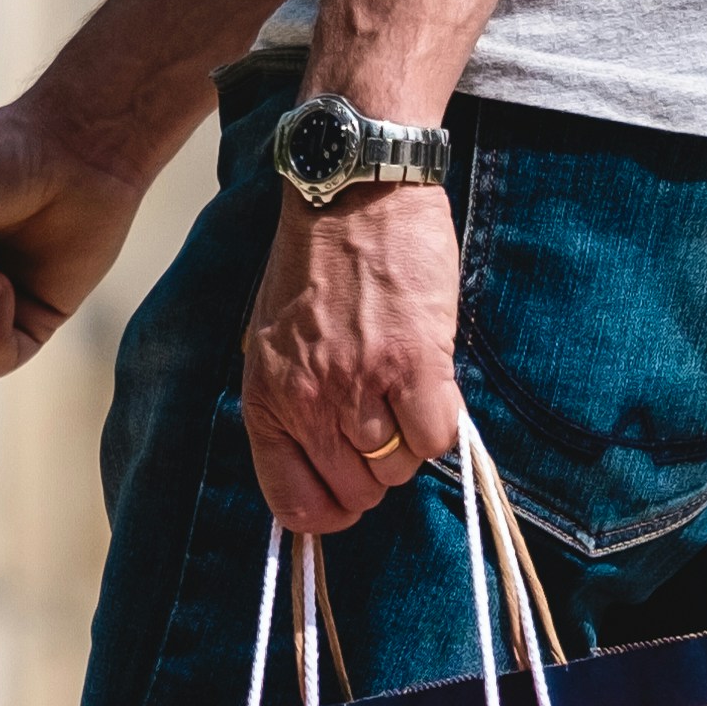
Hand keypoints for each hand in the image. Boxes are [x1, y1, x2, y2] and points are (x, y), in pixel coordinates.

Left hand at [239, 184, 462, 533]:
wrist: (350, 192)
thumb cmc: (314, 260)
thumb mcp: (274, 340)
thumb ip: (291, 402)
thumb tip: (324, 461)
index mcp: (266, 399)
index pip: (292, 504)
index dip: (328, 513)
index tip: (349, 494)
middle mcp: (308, 400)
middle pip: (356, 492)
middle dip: (376, 472)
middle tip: (386, 424)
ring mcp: (359, 384)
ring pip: (398, 469)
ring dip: (410, 444)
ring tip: (407, 392)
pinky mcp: (413, 363)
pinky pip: (436, 438)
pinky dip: (440, 424)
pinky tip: (433, 387)